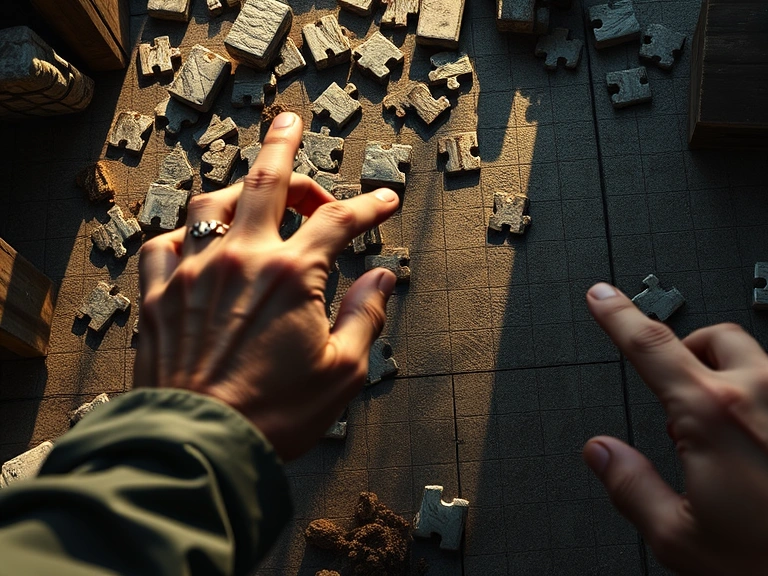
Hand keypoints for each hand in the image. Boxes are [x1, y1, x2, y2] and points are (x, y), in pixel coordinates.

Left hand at [135, 112, 400, 459]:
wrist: (199, 446)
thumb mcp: (343, 372)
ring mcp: (193, 272)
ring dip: (235, 186)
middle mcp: (241, 259)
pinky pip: (164, 244)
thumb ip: (365, 315)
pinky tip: (195, 241)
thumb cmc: (275, 415)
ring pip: (211, 204)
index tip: (385, 201)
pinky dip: (183, 234)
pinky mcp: (158, 296)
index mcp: (292, 275)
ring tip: (250, 185)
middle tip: (289, 120)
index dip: (369, 205)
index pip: (339, 220)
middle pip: (266, 180)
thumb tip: (383, 277)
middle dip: (283, 144)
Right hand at [583, 283, 767, 575]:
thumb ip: (631, 485)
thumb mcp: (680, 537)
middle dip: (689, 356)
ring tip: (738, 427)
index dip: (620, 316)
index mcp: (714, 414)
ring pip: (762, 356)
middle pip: (712, 338)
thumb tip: (601, 452)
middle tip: (684, 400)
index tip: (604, 296)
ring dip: (739, 376)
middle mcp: (764, 391)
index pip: (650, 346)